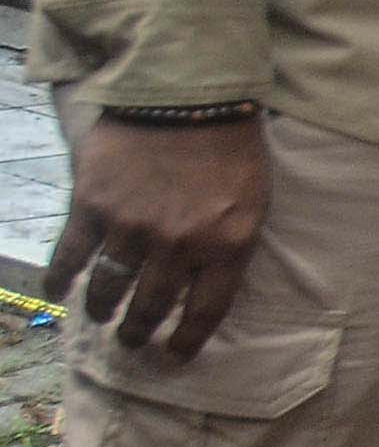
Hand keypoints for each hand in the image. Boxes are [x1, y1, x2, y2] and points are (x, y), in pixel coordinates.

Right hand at [52, 115, 270, 356]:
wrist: (189, 92)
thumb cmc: (231, 146)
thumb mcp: (253, 201)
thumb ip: (230, 244)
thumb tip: (207, 282)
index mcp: (227, 244)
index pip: (205, 311)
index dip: (187, 341)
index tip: (174, 354)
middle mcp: (179, 244)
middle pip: (152, 306)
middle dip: (139, 330)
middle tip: (132, 339)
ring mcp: (132, 226)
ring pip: (110, 287)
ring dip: (102, 309)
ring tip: (101, 317)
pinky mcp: (93, 204)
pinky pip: (71, 254)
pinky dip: (59, 278)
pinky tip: (56, 291)